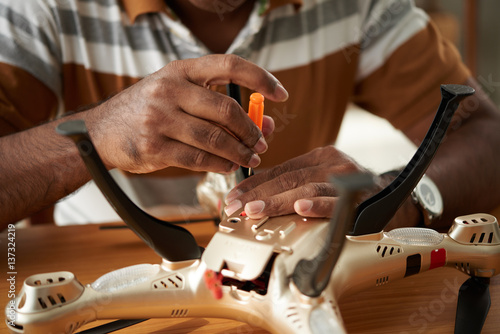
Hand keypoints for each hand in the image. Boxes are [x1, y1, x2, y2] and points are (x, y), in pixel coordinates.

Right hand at [84, 54, 286, 173]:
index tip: (281, 94)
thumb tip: (265, 123)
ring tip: (251, 158)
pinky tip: (228, 165)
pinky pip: (198, 159)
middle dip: (251, 130)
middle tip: (261, 143)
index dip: (260, 78)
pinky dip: (219, 164)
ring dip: (239, 152)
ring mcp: (159, 118)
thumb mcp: (179, 96)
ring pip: (215, 138)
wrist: (101, 131)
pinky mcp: (153, 147)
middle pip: (226, 109)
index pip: (228, 65)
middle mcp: (169, 89)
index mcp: (180, 70)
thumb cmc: (147, 111)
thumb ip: (219, 106)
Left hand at [224, 146, 381, 218]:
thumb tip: (258, 195)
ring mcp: (345, 176)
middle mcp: (330, 162)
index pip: (279, 169)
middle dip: (256, 194)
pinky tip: (300, 207)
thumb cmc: (352, 191)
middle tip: (235, 206)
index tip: (233, 196)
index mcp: (318, 157)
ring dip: (276, 200)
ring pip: (305, 187)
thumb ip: (295, 183)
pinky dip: (317, 204)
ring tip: (254, 210)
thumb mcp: (323, 179)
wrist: (396, 198)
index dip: (253, 183)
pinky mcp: (360, 195)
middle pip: (287, 177)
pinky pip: (336, 200)